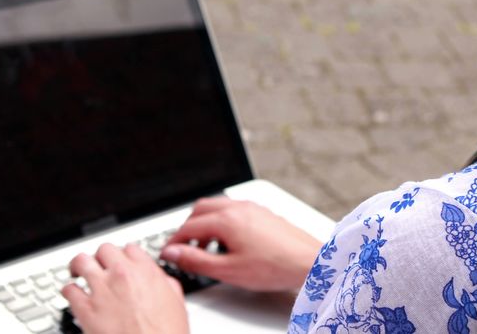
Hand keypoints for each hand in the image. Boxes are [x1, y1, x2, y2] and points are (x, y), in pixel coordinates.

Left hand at [62, 243, 188, 333]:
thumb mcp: (177, 304)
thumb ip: (166, 285)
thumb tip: (161, 280)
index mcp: (146, 271)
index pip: (129, 248)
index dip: (124, 255)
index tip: (121, 261)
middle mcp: (122, 275)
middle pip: (104, 249)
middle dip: (101, 258)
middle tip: (99, 265)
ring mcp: (102, 290)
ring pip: (81, 261)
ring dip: (79, 266)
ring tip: (78, 272)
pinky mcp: (86, 309)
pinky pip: (69, 290)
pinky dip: (69, 290)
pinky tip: (72, 294)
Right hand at [161, 197, 322, 291]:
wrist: (307, 261)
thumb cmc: (274, 266)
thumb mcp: (228, 270)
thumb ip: (196, 261)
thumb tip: (174, 254)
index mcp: (226, 220)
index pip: (188, 227)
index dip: (174, 242)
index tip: (169, 253)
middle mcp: (238, 208)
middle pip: (200, 209)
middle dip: (187, 228)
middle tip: (184, 247)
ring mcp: (252, 207)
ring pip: (217, 206)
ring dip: (205, 223)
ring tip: (205, 246)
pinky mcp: (263, 212)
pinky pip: (233, 209)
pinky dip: (222, 221)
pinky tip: (228, 240)